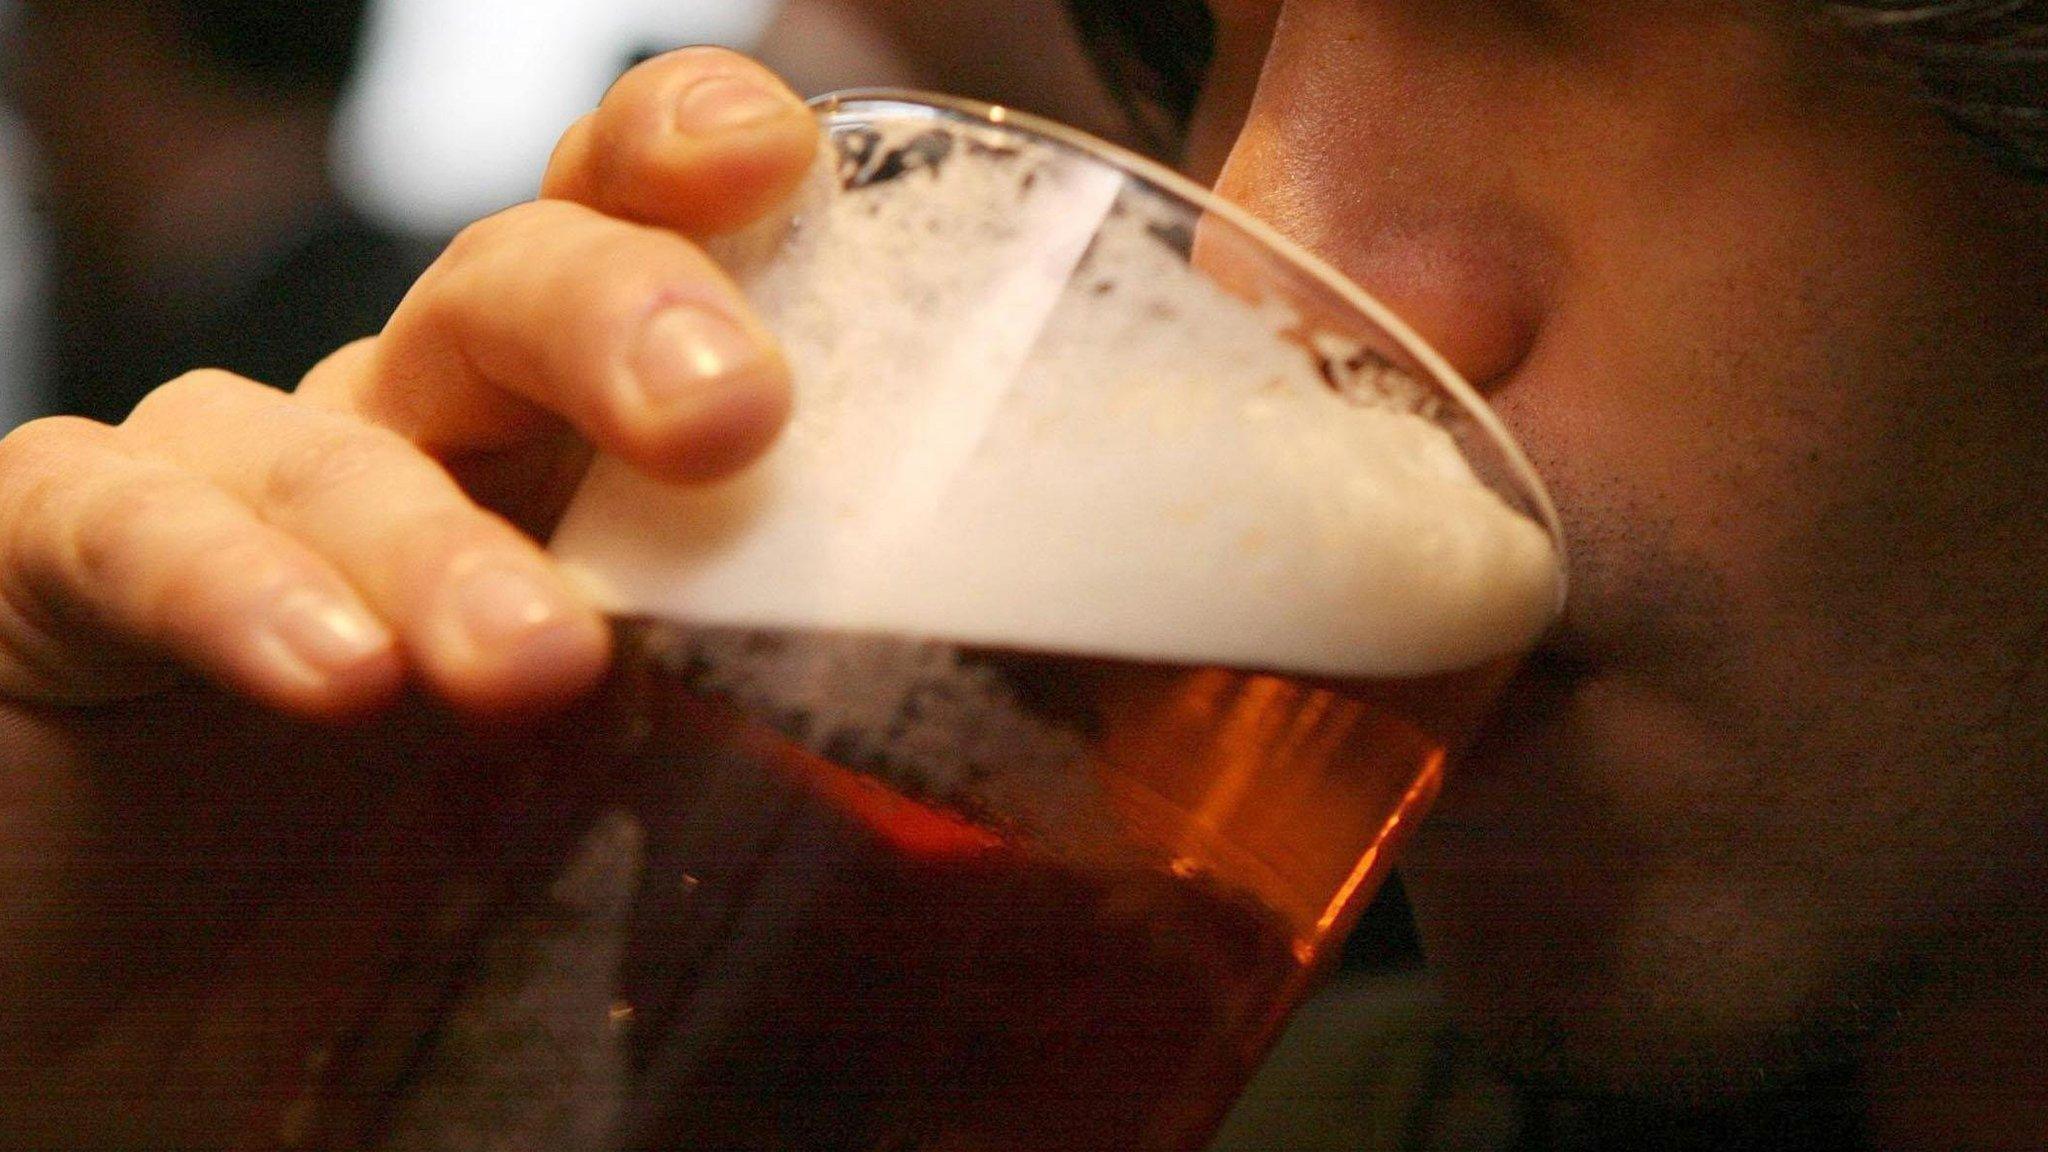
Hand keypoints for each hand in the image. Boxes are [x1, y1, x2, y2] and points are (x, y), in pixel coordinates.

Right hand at [0, 48, 815, 1145]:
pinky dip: (224, 583)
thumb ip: (773, 771)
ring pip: (333, 431)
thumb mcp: (629, 839)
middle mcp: (406, 452)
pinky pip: (120, 521)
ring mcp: (226, 497)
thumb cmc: (404, 925)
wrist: (144, 1037)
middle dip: (616, 313)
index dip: (692, 181)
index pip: (634, 267)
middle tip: (729, 414)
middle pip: (504, 295)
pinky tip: (329, 673)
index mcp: (560, 481)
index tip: (779, 161)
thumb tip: (1005, 799)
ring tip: (533, 666)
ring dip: (441, 538)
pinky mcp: (44, 569)